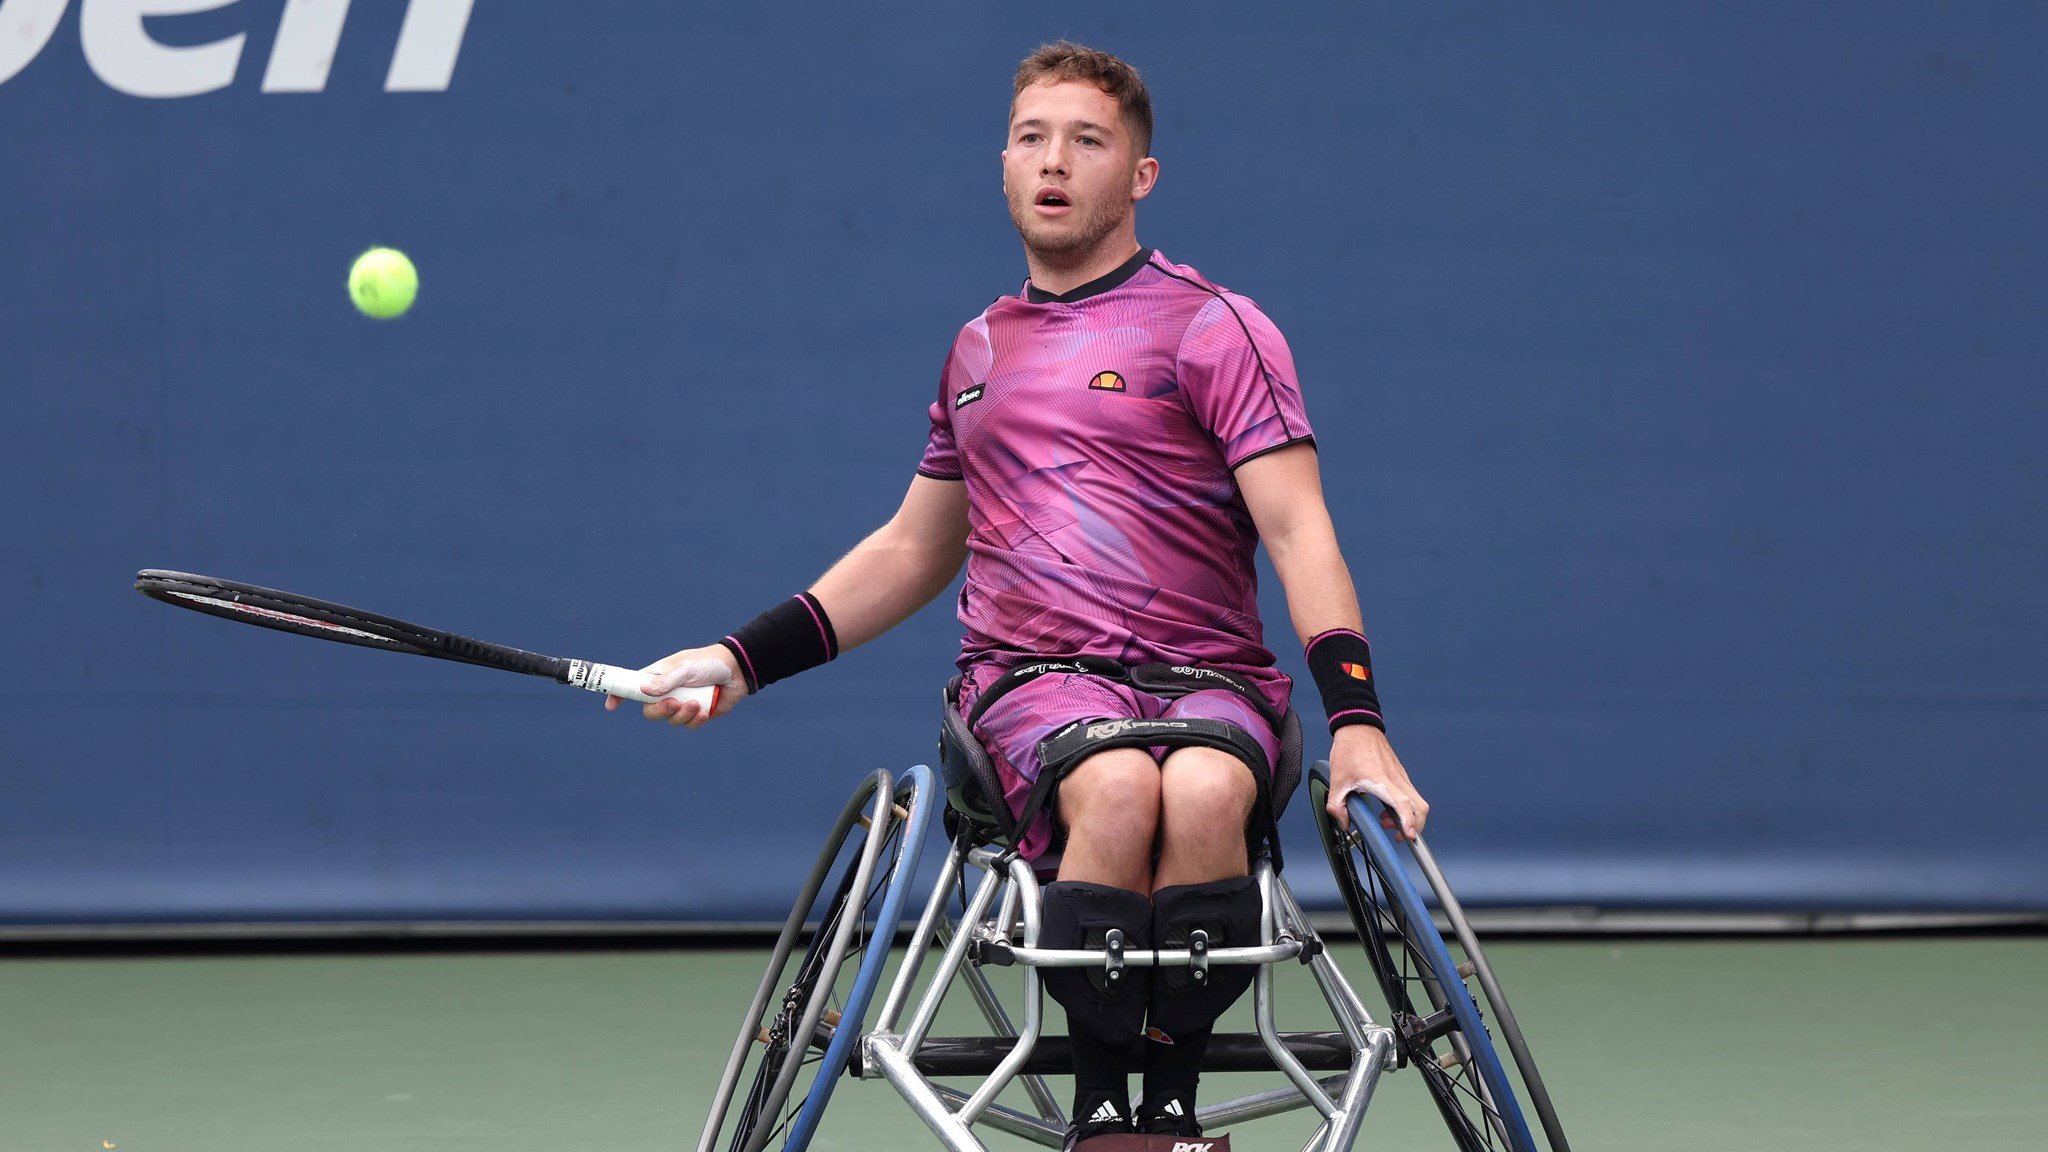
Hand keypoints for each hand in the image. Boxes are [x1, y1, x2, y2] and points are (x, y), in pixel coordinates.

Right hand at [602, 644, 748, 728]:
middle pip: (649, 710)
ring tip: (697, 704)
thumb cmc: (708, 663)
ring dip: (682, 715)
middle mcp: (667, 691)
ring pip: (670, 720)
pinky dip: (695, 720)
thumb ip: (667, 681)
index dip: (619, 695)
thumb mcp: (686, 668)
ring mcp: (681, 703)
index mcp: (658, 676)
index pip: (633, 686)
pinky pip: (688, 725)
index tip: (610, 706)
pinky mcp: (696, 714)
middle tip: (674, 703)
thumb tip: (643, 692)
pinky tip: (705, 710)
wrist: (737, 671)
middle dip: (660, 711)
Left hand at [1324, 725, 1428, 841]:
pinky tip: (1386, 808)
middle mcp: (1397, 779)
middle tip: (1398, 834)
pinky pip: (1410, 794)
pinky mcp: (1400, 774)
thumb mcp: (1336, 781)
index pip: (1403, 805)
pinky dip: (1404, 807)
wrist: (1358, 727)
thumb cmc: (1349, 750)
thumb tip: (1344, 823)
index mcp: (1382, 781)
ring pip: (1417, 801)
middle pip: (1420, 807)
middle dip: (1415, 826)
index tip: (1408, 835)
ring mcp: (1401, 776)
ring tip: (1385, 821)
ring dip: (1408, 817)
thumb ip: (1337, 806)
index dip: (1408, 822)